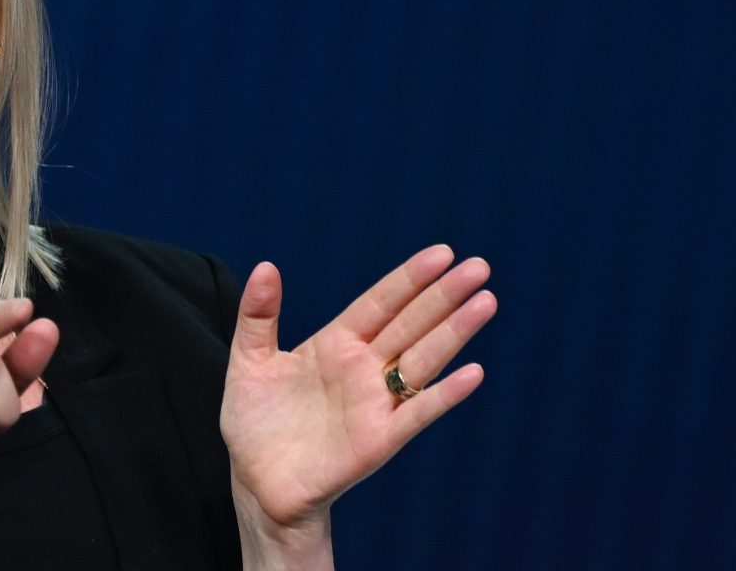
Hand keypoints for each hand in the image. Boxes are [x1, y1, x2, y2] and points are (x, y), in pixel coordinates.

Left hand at [221, 245, 495, 536]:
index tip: (442, 253)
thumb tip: (266, 267)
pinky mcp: (379, 440)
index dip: (409, 279)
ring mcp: (374, 403)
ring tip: (485, 302)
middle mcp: (362, 368)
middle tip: (480, 267)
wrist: (257, 483)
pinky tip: (472, 373)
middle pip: (411, 324)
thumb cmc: (255, 422)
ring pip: (422, 360)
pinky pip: (417, 412)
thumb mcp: (250, 361)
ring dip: (454, 332)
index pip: (380, 303)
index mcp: (335, 344)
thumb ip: (258, 315)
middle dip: (444, 296)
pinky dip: (444, 394)